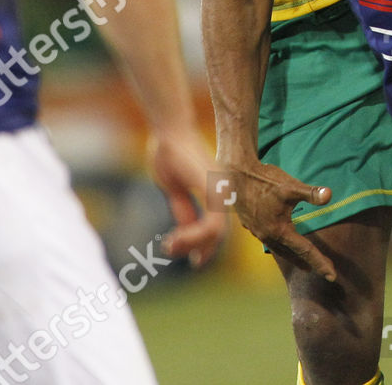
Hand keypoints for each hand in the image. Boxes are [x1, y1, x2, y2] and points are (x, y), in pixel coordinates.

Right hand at [148, 128, 226, 266]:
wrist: (168, 131)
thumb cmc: (168, 154)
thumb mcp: (176, 189)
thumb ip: (185, 209)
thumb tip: (185, 232)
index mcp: (216, 190)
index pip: (217, 227)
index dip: (205, 245)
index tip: (193, 260)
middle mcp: (223, 190)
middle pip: (218, 233)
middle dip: (200, 249)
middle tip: (179, 257)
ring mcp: (221, 188)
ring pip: (216, 231)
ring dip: (193, 243)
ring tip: (171, 246)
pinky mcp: (214, 188)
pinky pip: (212, 223)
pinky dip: (195, 236)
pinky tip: (175, 238)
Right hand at [221, 159, 336, 281]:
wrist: (236, 174)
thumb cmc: (264, 180)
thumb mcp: (290, 186)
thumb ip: (310, 193)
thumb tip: (329, 195)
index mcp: (279, 230)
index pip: (305, 250)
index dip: (320, 262)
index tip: (332, 276)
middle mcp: (268, 236)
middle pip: (292, 255)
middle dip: (309, 263)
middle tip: (324, 272)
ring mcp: (257, 232)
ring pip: (279, 250)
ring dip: (293, 257)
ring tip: (304, 263)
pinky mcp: (250, 225)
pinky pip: (269, 242)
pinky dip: (280, 247)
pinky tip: (281, 242)